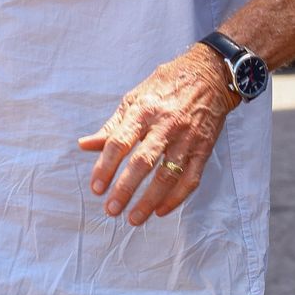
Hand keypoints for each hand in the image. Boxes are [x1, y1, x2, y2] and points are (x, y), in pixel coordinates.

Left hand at [77, 45, 235, 223]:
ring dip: (149, 201)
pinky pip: (190, 179)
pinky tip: (161, 211)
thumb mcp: (134, 98)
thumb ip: (111, 126)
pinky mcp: (203, 149)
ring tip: (133, 218)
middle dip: (125, 189)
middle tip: (111, 209)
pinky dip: (176, 198)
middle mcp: (166, 125)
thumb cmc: (165, 86)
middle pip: (142, 162)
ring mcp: (187, 139)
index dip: (106, 166)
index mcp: (144, 111)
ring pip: (167, 176)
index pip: (120, 142)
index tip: (96, 187)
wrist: (209, 75)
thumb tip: (84, 145)